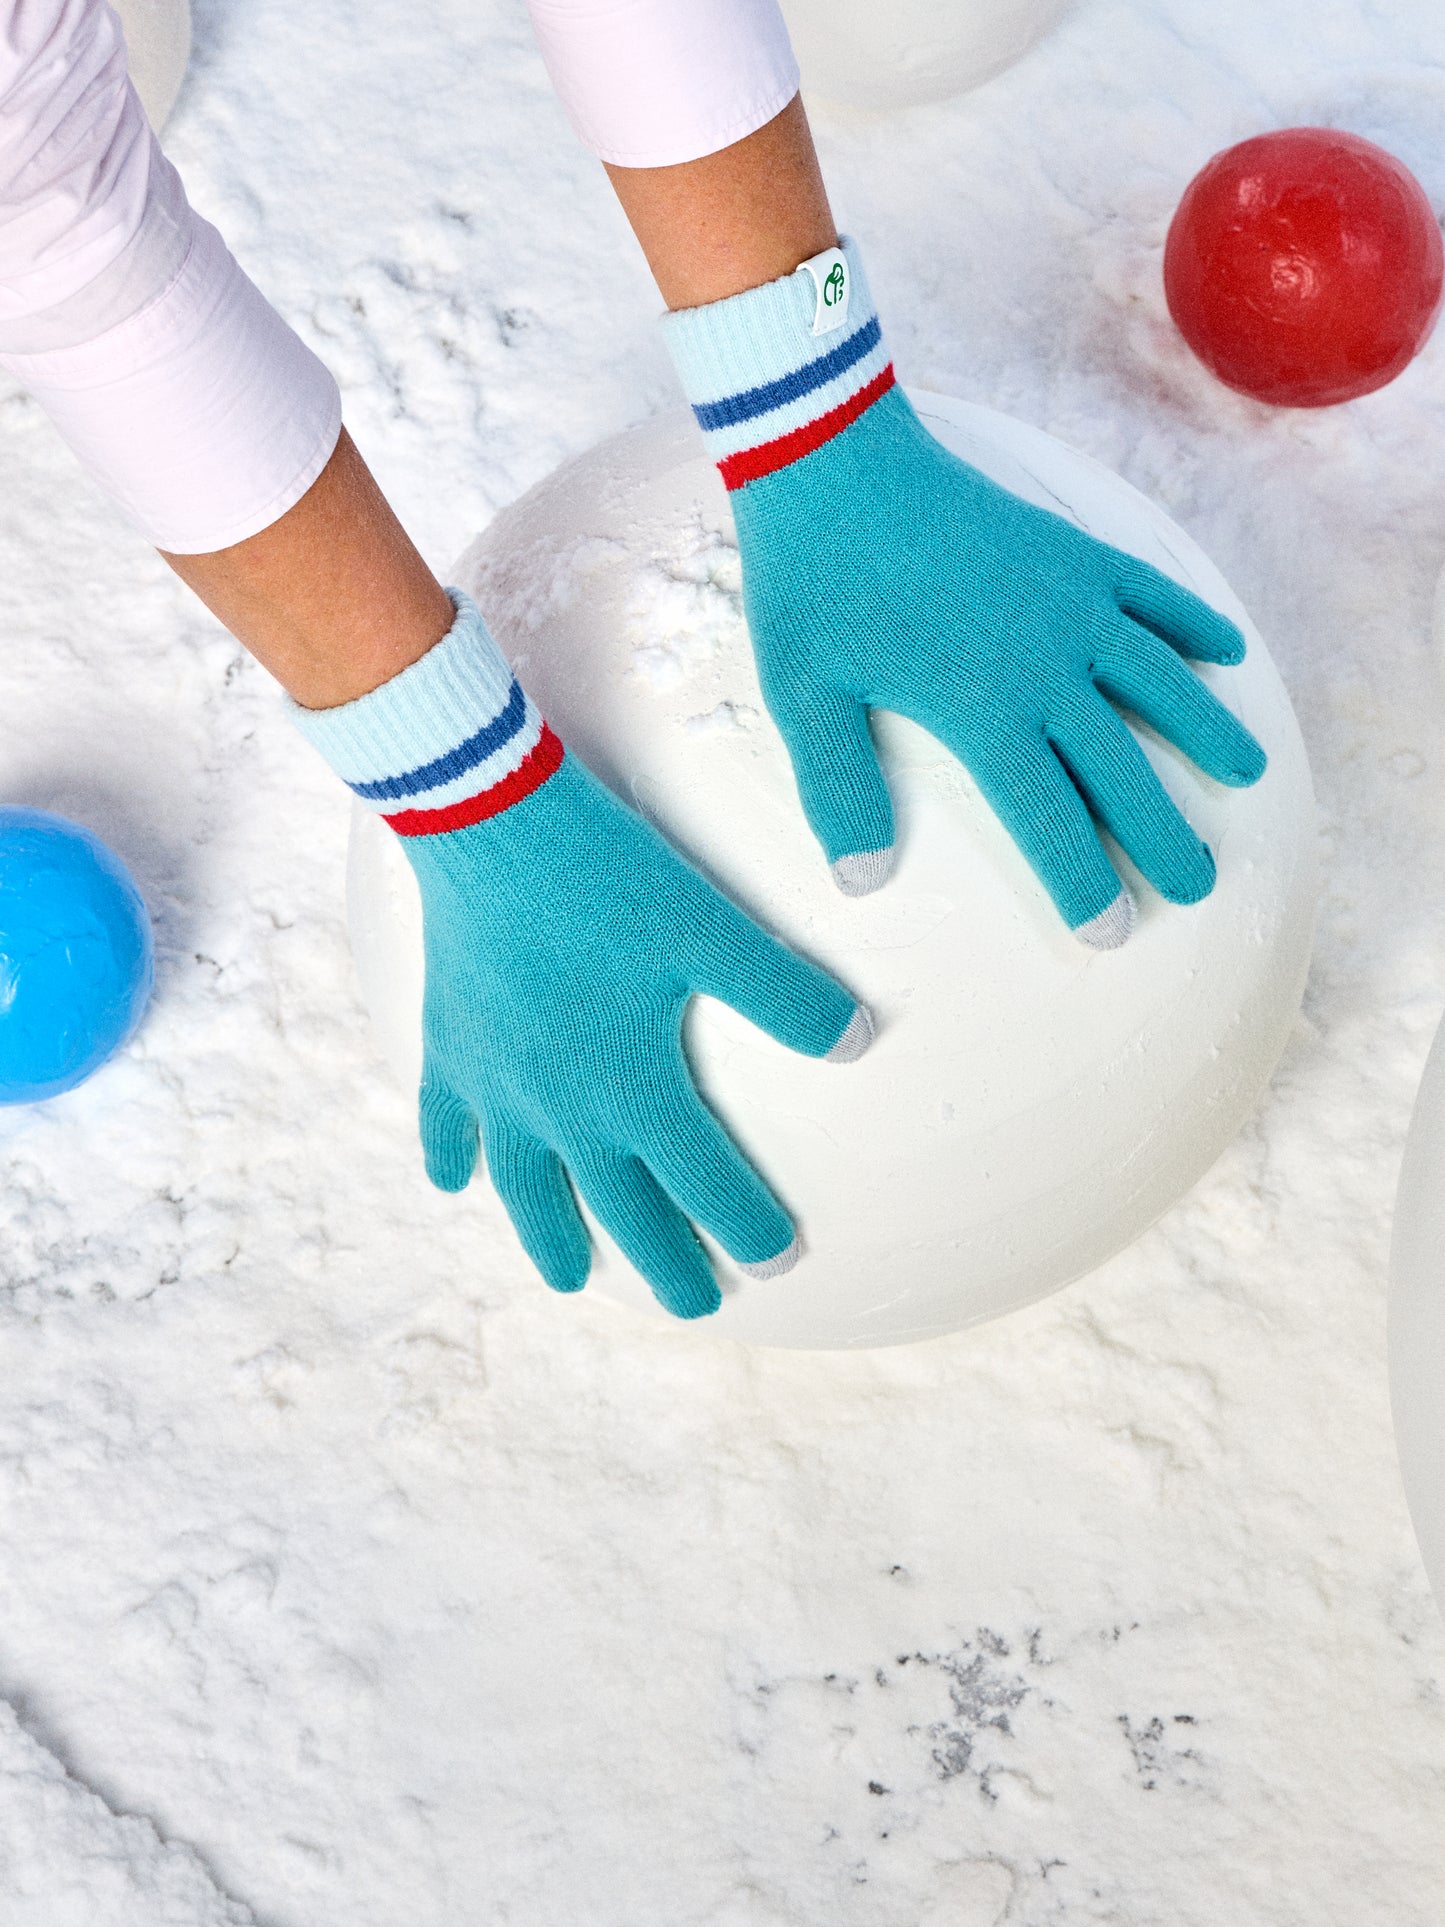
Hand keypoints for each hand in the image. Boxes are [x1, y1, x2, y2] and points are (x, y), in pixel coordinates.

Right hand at [411, 755, 869, 1317]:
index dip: (747, 1227)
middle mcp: (563, 1107)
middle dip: (662, 1263)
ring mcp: (497, 1087)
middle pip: (619, 1209)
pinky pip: (447, 1126)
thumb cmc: (608, 872)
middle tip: (692, 1304)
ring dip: (552, 1239)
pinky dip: (453, 1160)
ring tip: (570, 1280)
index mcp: (635, 1087)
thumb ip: (787, 994)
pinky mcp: (448, 1050)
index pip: (706, 1182)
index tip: (777, 1264)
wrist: (487, 820)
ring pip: (526, 1189)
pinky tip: (452, 1183)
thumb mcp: (712, 926)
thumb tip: (861, 1042)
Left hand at [666, 241, 1265, 946]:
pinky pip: (1152, 593)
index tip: (1113, 932)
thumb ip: (838, 789)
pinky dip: (1193, 623)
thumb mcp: (803, 695)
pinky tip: (1226, 650)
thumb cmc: (811, 581)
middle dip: (1164, 832)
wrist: (832, 453)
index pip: (1049, 815)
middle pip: (1122, 763)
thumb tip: (862, 880)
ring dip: (1206, 729)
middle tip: (1198, 885)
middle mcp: (1045, 660)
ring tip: (1247, 774)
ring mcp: (1070, 600)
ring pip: (1160, 679)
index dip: (1084, 880)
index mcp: (982, 706)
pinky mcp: (1072, 550)